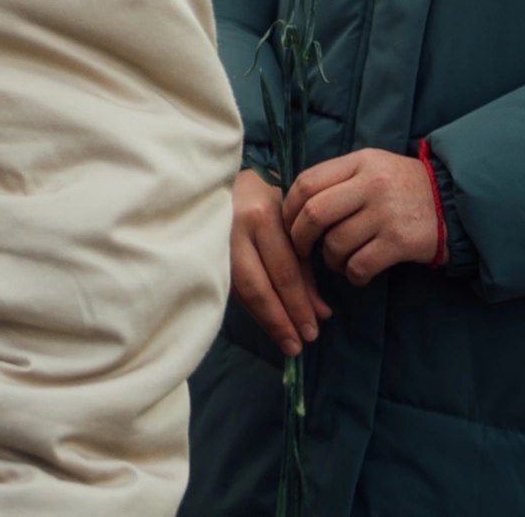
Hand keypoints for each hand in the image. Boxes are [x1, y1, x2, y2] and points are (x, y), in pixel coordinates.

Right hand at [229, 168, 330, 356]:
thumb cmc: (264, 197)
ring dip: (264, 319)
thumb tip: (320, 312)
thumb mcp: (289, 221)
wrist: (224, 178)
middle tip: (298, 345)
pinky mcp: (204, 251)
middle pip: (258, 285)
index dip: (298, 304)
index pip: (284, 270)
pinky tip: (265, 321)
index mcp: (262, 217)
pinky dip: (250, 307)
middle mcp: (235, 230)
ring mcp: (215, 241)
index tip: (313, 332)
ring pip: (240, 289)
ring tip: (285, 342)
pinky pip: (229, 285)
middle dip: (280, 319)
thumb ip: (304, 265)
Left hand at [285, 148, 441, 287]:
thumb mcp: (372, 167)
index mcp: (359, 162)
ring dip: (329, 259)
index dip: (289, 207)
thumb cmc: (403, 187)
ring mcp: (387, 213)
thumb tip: (293, 204)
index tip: (288, 224)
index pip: (307, 182)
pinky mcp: (401, 242)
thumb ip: (338, 178)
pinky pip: (360, 264)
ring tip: (337, 261)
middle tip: (302, 249)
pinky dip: (352, 274)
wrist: (455, 203)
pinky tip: (357, 273)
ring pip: (336, 242)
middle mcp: (371, 184)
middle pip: (315, 213)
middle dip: (300, 237)